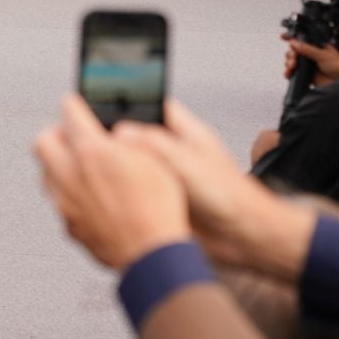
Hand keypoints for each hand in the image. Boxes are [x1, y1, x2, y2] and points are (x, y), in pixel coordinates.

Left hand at [34, 95, 191, 270]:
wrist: (152, 254)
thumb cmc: (159, 207)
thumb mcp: (153, 160)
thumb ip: (127, 141)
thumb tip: (116, 132)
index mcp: (92, 151)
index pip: (70, 113)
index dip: (74, 105)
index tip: (75, 103)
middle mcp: (70, 174)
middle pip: (44, 141)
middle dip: (56, 135)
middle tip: (74, 137)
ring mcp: (65, 202)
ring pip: (46, 173)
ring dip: (59, 165)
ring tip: (81, 167)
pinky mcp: (69, 225)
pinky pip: (59, 202)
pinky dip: (68, 194)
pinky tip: (89, 197)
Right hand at [114, 100, 312, 279]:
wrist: (243, 237)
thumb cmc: (230, 197)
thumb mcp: (188, 162)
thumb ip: (154, 144)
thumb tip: (121, 132)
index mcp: (187, 133)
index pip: (155, 106)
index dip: (131, 102)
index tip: (106, 103)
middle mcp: (176, 151)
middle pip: (139, 134)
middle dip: (118, 137)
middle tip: (96, 138)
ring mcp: (169, 174)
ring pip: (135, 162)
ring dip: (121, 166)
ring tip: (101, 165)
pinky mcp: (163, 196)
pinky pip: (136, 187)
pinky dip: (124, 189)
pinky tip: (114, 192)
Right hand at [283, 36, 338, 87]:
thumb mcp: (323, 55)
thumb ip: (307, 49)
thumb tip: (294, 43)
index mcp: (315, 47)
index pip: (301, 41)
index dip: (292, 38)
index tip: (283, 37)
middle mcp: (310, 55)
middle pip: (293, 52)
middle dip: (290, 55)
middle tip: (293, 60)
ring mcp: (307, 65)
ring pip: (291, 62)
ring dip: (288, 64)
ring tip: (292, 67)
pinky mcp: (305, 74)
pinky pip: (292, 73)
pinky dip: (288, 73)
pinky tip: (289, 73)